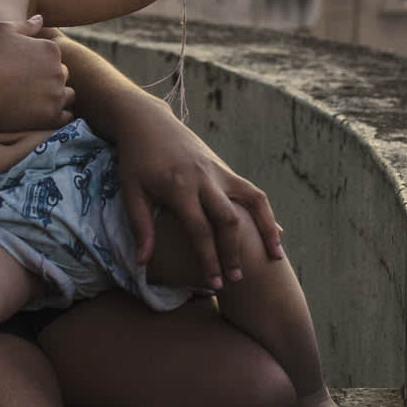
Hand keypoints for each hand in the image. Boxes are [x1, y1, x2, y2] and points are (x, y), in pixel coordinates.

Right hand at [0, 16, 75, 131]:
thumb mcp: (3, 31)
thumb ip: (26, 25)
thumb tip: (41, 18)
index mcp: (51, 49)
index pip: (55, 57)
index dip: (40, 65)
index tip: (25, 72)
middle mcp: (58, 71)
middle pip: (62, 76)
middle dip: (50, 80)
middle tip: (28, 88)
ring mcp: (56, 95)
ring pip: (68, 96)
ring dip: (57, 98)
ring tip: (36, 102)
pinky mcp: (51, 116)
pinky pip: (66, 117)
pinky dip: (57, 116)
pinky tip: (41, 115)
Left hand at [113, 99, 282, 289]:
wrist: (149, 122)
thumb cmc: (136, 161)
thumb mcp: (131, 192)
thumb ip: (140, 227)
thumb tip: (143, 263)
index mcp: (179, 187)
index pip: (199, 230)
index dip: (209, 259)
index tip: (214, 283)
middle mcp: (205, 178)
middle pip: (228, 220)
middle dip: (235, 252)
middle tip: (237, 280)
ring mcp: (220, 171)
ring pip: (253, 200)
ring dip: (266, 229)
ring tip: (276, 257)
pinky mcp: (226, 169)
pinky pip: (252, 192)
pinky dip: (265, 213)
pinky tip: (275, 233)